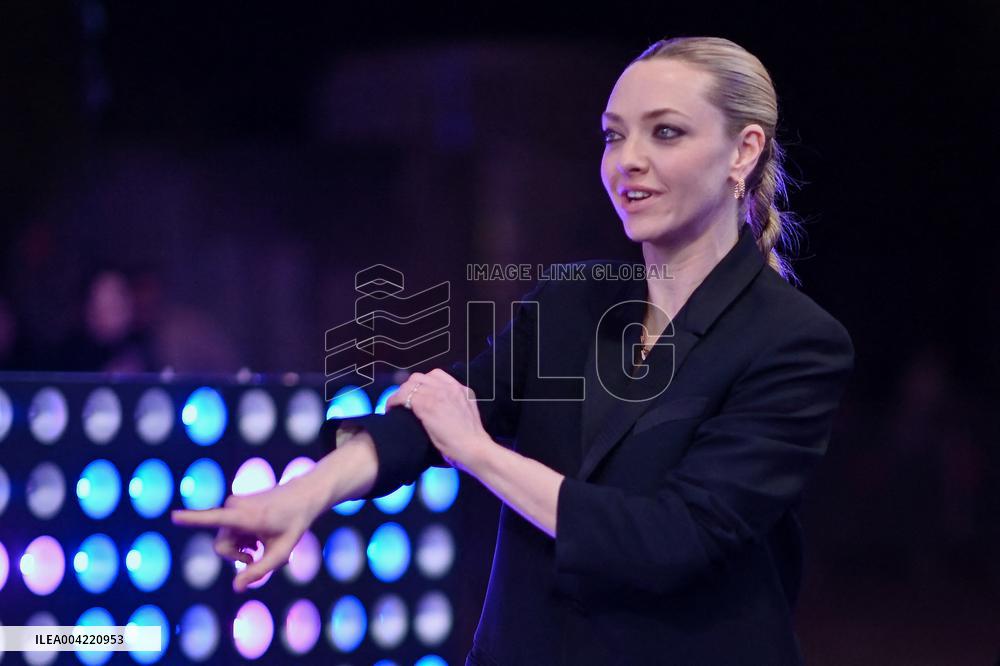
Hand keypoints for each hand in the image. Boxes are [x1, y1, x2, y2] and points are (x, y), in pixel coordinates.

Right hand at [171, 477, 319, 591]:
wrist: (302, 496)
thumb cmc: (294, 524)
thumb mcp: (281, 553)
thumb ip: (259, 571)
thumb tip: (236, 587)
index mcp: (244, 516)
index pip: (213, 518)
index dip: (192, 519)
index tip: (173, 516)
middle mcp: (234, 506)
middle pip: (222, 545)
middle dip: (237, 555)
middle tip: (257, 556)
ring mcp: (233, 503)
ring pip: (226, 538)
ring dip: (242, 546)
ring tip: (262, 543)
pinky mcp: (234, 504)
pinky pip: (230, 529)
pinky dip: (243, 537)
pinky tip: (259, 536)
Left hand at [386, 368, 494, 473]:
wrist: (475, 449)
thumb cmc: (472, 440)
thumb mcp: (468, 414)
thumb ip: (456, 406)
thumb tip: (443, 409)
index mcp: (460, 389)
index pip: (435, 375)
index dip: (422, 384)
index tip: (416, 394)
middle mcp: (449, 388)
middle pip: (419, 378)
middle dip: (408, 388)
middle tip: (403, 402)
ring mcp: (437, 395)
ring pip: (409, 385)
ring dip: (399, 395)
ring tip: (395, 407)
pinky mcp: (427, 405)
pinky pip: (403, 396)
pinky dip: (394, 402)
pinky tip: (391, 409)